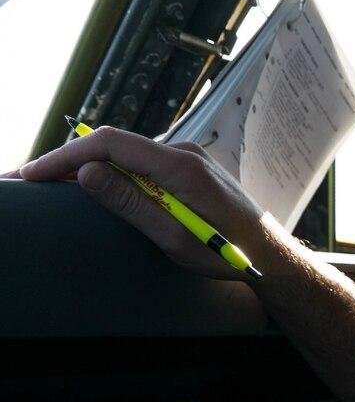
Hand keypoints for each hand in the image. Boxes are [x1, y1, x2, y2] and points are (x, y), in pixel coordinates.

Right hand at [18, 126, 283, 280]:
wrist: (274, 257)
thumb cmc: (231, 254)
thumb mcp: (175, 238)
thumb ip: (131, 203)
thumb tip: (88, 173)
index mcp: (183, 167)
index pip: (112, 144)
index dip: (68, 156)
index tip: (36, 174)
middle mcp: (187, 153)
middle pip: (116, 145)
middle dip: (72, 160)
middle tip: (33, 180)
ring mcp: (192, 159)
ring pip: (129, 153)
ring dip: (93, 166)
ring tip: (56, 183)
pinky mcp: (193, 169)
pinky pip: (145, 162)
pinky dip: (117, 172)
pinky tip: (98, 185)